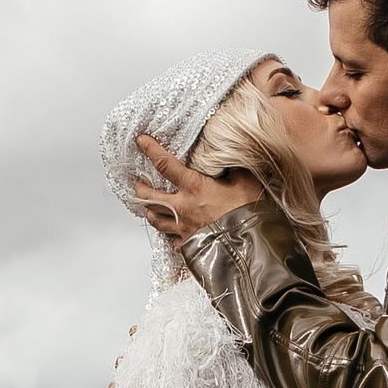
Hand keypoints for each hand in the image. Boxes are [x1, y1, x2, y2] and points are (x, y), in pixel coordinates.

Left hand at [132, 134, 261, 238]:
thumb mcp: (245, 182)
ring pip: (155, 219)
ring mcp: (183, 228)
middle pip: (149, 196)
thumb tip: (230, 156)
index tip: (142, 141)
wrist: (248, 246)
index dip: (151, 150)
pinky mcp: (188, 244)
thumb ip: (233, 167)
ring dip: (150, 210)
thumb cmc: (246, 213)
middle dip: (141, 188)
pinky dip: (168, 234)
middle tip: (140, 182)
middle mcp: (183, 208)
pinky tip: (171, 231)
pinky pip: (171, 240)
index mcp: (194, 188)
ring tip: (150, 206)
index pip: (165, 164)